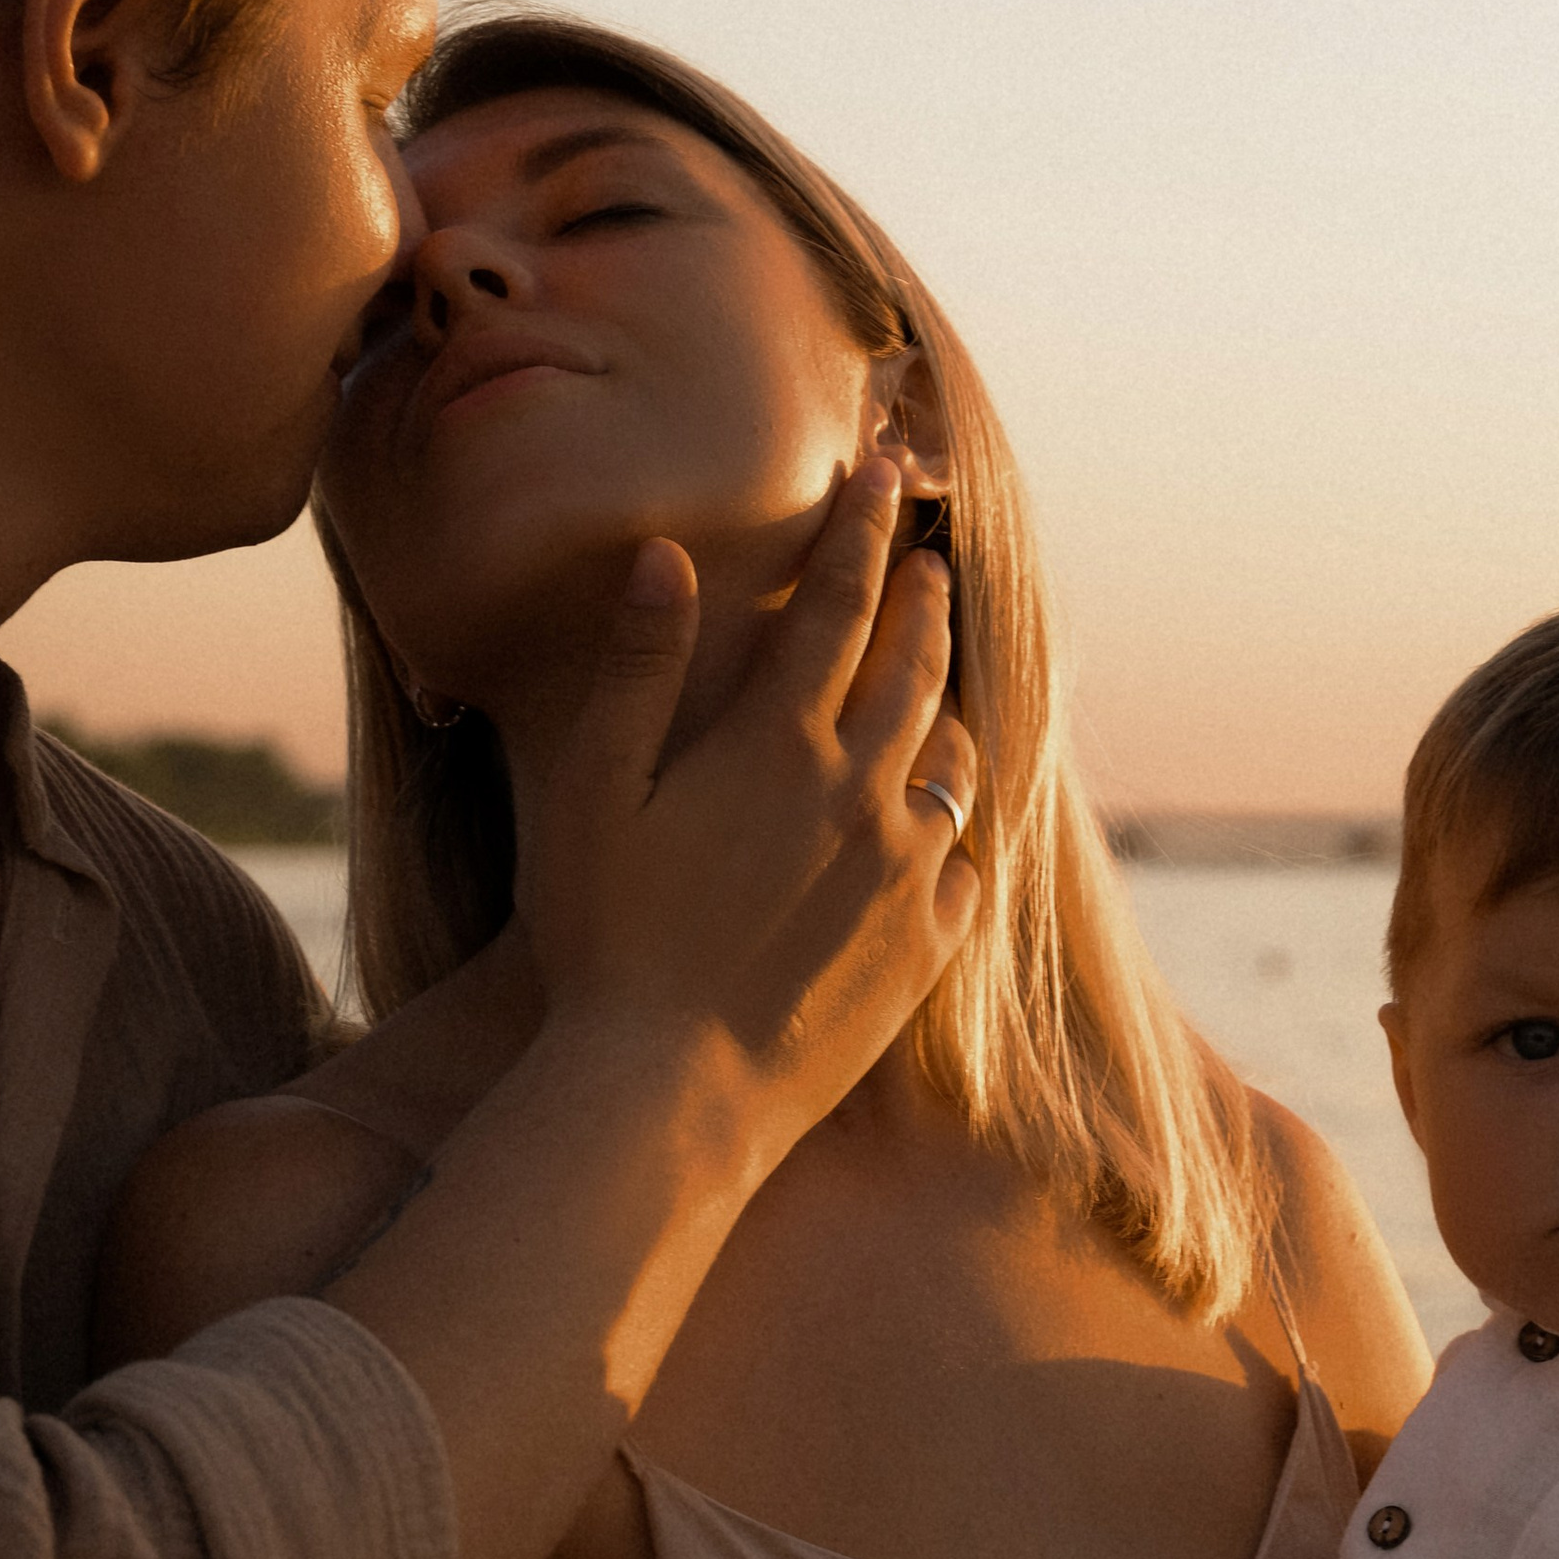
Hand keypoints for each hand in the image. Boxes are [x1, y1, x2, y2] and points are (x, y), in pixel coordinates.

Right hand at [517, 460, 976, 1155]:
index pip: (838, 600)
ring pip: (953, 760)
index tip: (882, 468)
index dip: (862, 526)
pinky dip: (958, 825)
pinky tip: (946, 821)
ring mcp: (907, 872)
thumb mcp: (591, 792)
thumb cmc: (604, 941)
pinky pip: (966, 864)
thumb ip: (636, 670)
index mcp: (780, 740)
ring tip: (945, 678)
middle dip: (922, 598)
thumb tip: (665, 554)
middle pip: (914, 666)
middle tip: (930, 557)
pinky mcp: (928, 947)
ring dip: (950, 703)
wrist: (672, 1090)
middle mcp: (863, 792)